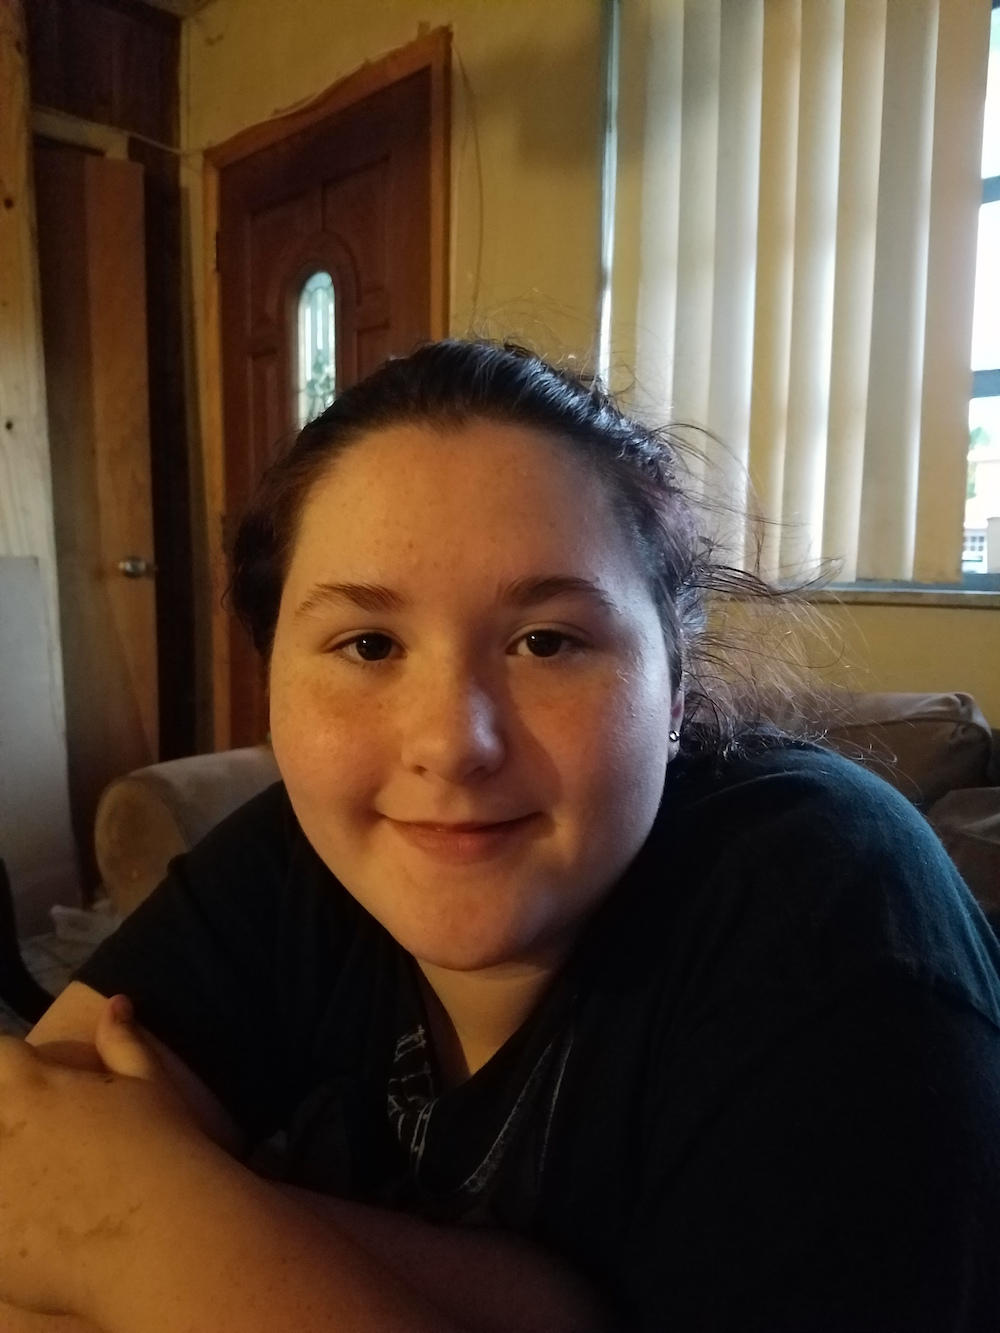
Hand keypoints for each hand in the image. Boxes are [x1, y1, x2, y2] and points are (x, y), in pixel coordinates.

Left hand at [0, 996, 214, 1318]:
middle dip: (6, 1119)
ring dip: (4, 1168)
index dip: (12, 1067)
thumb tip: (115, 1002)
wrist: (165, 1236)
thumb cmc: (164, 1150)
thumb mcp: (149, 1085)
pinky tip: (30, 1229)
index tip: (28, 1085)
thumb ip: (122, 1041)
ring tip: (30, 1184)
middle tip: (32, 1142)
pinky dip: (5, 1223)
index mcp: (30, 1089)